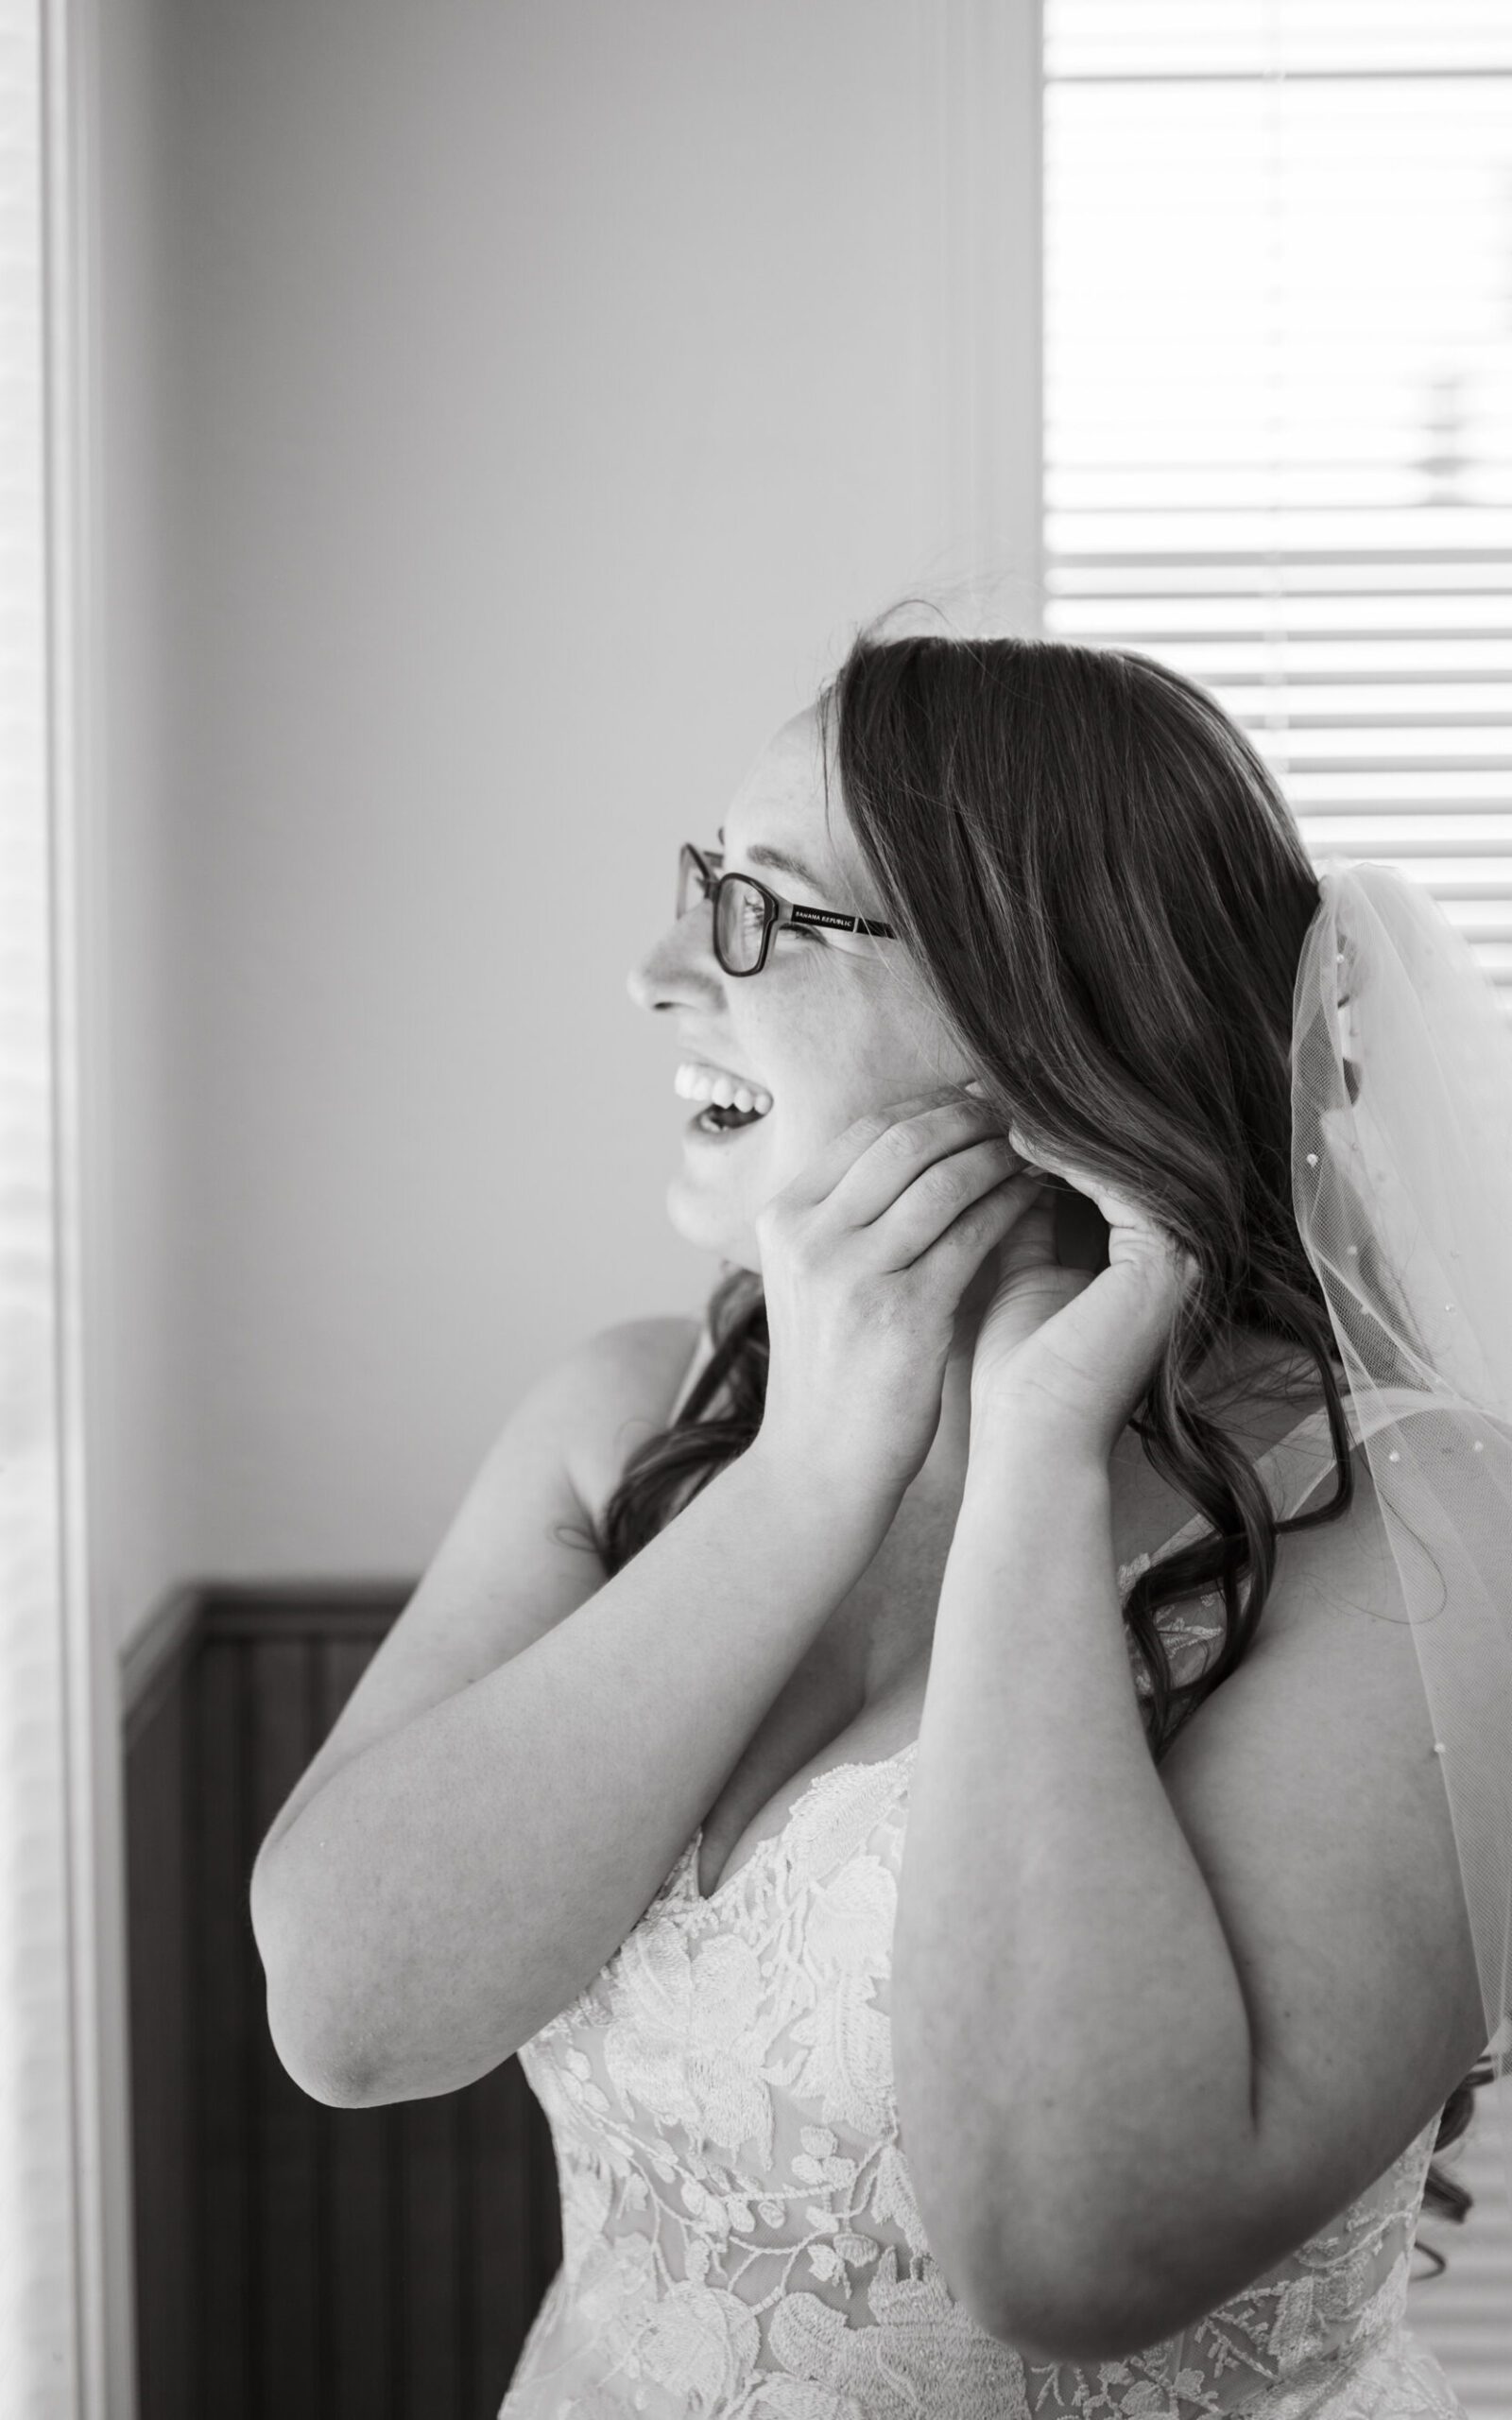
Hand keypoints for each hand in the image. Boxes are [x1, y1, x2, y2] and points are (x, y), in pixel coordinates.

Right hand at [752, 1084, 1047, 1505]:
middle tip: (1023, 1110)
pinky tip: (1038, 1196)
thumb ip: (847, 1217)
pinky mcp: (901, 1314)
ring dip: (1001, 1155)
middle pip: (905, 1140)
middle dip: (973, 1117)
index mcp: (782, 1218)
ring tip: (1040, 1149)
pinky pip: (972, 1234)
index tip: (980, 1098)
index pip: (866, 1129)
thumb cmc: (831, 1373)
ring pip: (943, 1179)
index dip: (933, 1104)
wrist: (816, 1468)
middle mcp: (808, 1236)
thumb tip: (915, 1143)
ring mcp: (849, 1275)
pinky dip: (1011, 1205)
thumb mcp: (813, 1280)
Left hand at [968, 1127, 1199, 1460]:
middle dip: (1058, 1124)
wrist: (1030, 1441)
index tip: (995, 1106)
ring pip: (1125, 1164)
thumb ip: (1023, 1220)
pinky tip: (1021, 1138)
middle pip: (1121, 1162)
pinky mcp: (1166, 1261)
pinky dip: (1071, 1156)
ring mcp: (1181, 1257)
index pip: (1103, 1175)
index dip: (1050, 1138)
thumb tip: (1003, 1157)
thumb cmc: (1019, 1377)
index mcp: (1146, 1262)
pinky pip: (1122, 1182)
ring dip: (1063, 1131)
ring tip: (1004, 1104)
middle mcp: (1176, 1255)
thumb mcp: (1020, 1275)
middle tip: (1003, 1086)